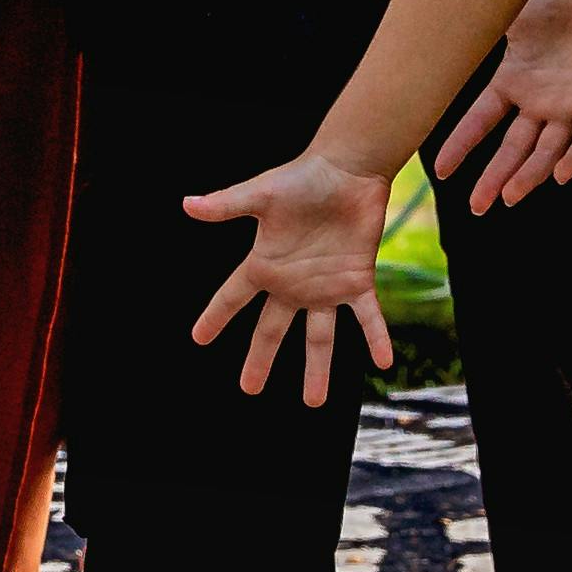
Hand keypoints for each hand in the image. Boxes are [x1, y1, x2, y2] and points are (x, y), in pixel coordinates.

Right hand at [182, 148, 397, 407]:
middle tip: (248, 388)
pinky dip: (375, 337)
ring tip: (314, 402)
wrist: (349, 168)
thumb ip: (228, 204)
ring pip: (320, 336)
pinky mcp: (357, 280)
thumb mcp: (262, 193)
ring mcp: (326, 285)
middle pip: (272, 329)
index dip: (216, 316)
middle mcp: (293, 282)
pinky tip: (384, 361)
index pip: (233, 296)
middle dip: (261, 359)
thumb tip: (187, 204)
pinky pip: (367, 317)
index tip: (198, 339)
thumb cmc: (304, 177)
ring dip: (318, 368)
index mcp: (266, 264)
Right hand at [433, 0, 571, 211]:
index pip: (480, 121)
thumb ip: (477, 27)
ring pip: (547, 150)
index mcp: (512, 81)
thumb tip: (434, 26)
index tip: (441, 170)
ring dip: (529, 175)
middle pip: (512, 148)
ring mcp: (567, 104)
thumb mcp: (505, 11)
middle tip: (476, 207)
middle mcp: (538, 101)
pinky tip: (559, 177)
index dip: (461, 145)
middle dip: (494, 178)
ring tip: (509, 197)